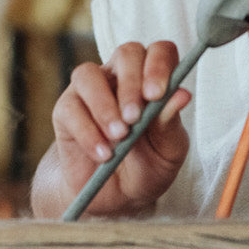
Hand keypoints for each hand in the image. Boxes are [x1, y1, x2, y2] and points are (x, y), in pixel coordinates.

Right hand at [50, 42, 190, 215]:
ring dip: (105, 106)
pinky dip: (88, 132)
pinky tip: (103, 154)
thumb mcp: (168, 151)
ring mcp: (91, 89)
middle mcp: (121, 75)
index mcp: (153, 78)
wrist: (115, 197)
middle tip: (135, 118)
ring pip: (88, 74)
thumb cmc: (148, 166)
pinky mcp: (65, 110)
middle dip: (131, 84)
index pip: (159, 50)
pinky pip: (71, 108)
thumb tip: (183, 95)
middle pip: (126, 53)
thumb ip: (171, 124)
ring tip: (118, 137)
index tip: (157, 94)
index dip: (159, 64)